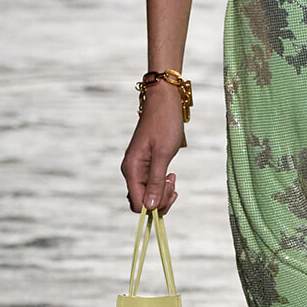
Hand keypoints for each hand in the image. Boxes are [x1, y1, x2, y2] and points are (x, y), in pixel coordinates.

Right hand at [121, 83, 183, 213]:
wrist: (164, 100)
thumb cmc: (164, 123)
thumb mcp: (163, 154)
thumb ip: (157, 181)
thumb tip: (151, 207)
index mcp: (132, 169)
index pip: (138, 203)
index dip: (155, 205)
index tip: (171, 191)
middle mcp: (131, 171)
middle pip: (142, 201)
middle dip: (161, 199)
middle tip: (174, 184)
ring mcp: (138, 168)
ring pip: (148, 193)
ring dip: (163, 192)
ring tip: (174, 179)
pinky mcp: (146, 164)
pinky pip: (151, 183)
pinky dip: (163, 184)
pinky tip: (172, 176)